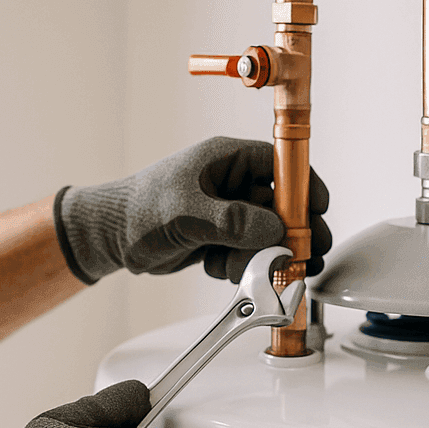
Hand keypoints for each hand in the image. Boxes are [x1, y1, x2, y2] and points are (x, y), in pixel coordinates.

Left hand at [53, 136, 331, 283]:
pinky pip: (248, 254)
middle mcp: (231, 183)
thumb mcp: (185, 213)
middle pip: (282, 206)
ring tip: (237, 267)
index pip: (281, 166)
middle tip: (305, 255)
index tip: (319, 210)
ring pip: (267, 235)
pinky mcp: (221, 238)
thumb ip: (232, 222)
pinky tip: (216, 268)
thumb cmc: (137, 210)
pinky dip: (240, 267)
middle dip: (293, 233)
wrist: (109, 237)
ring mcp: (228, 212)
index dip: (304, 187)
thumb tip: (275, 231)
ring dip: (261, 256)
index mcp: (226, 159)